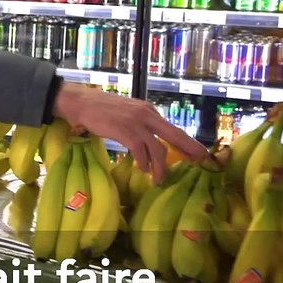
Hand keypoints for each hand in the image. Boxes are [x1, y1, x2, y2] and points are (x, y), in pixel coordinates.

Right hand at [51, 82, 207, 183]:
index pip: (174, 129)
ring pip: (158, 149)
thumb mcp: (129, 113)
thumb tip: (153, 142)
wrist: (83, 102)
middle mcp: (147, 115)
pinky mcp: (125, 131)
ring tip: (158, 179)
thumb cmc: (103, 110)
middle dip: (189, 150)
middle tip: (199, 162)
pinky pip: (140, 151)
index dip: (188, 143)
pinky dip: (144, 163)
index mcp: (150, 111)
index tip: (199, 154)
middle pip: (175, 135)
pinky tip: (143, 170)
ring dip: (160, 167)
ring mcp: (137, 123)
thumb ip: (142, 124)